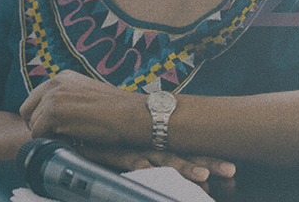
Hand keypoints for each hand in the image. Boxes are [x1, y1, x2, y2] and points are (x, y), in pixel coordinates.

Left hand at [20, 70, 145, 146]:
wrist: (131, 115)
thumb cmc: (115, 110)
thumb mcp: (86, 95)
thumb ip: (67, 99)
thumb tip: (50, 119)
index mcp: (62, 76)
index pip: (34, 98)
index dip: (39, 116)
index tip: (51, 128)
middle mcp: (55, 82)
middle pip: (27, 111)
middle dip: (38, 126)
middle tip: (56, 136)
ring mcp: (53, 97)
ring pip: (33, 125)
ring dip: (47, 135)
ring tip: (70, 137)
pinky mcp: (54, 113)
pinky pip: (38, 135)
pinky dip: (51, 142)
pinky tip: (70, 140)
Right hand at [77, 145, 235, 182]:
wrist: (67, 121)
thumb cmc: (98, 138)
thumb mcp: (125, 148)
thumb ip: (144, 155)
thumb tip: (167, 166)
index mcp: (153, 141)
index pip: (183, 149)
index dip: (206, 157)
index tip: (231, 168)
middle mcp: (144, 142)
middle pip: (179, 153)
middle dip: (205, 161)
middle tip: (230, 170)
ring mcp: (127, 146)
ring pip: (159, 157)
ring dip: (181, 166)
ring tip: (202, 176)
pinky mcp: (107, 151)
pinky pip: (125, 159)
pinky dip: (139, 165)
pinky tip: (150, 171)